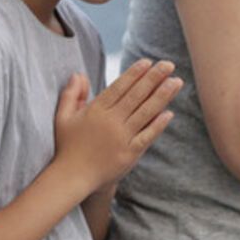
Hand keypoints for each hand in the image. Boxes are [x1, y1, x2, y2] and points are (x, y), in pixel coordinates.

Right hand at [52, 59, 181, 191]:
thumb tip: (79, 74)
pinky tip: (169, 113)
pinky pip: (147, 136)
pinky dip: (158, 125)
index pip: (120, 87)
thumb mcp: (63, 117)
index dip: (135, 73)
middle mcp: (111, 122)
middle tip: (169, 64)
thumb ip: (71, 94)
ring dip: (162, 96)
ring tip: (176, 82)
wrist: (73, 177)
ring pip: (145, 113)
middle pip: (136, 96)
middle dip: (154, 78)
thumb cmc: (67, 146)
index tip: (148, 62)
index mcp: (96, 110)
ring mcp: (122, 138)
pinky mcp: (130, 154)